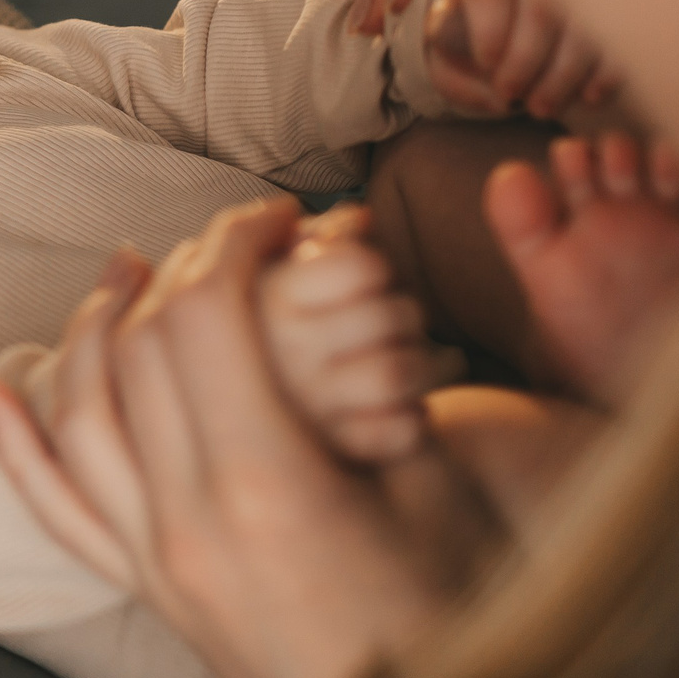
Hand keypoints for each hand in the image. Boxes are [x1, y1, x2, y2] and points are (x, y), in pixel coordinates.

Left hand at [0, 200, 492, 677]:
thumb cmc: (466, 626)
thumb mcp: (439, 491)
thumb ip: (376, 395)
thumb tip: (336, 306)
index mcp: (268, 487)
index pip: (208, 316)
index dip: (239, 242)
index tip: (285, 217)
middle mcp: (190, 522)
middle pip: (143, 348)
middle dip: (186, 267)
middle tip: (238, 237)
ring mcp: (160, 563)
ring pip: (83, 415)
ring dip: (93, 326)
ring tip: (127, 268)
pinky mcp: (153, 594)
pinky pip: (59, 513)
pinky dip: (14, 445)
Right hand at [260, 206, 460, 464]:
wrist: (258, 441)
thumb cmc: (282, 330)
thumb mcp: (280, 274)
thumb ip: (315, 240)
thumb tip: (360, 220)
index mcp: (261, 300)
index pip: (364, 265)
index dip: (372, 267)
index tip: (363, 278)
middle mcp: (276, 358)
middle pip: (392, 314)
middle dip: (404, 316)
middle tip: (392, 324)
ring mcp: (305, 412)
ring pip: (401, 371)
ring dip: (420, 365)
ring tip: (405, 363)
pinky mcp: (338, 457)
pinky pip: (404, 429)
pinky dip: (413, 419)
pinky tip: (397, 411)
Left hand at [422, 0, 622, 119]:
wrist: (514, 54)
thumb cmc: (475, 56)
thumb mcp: (447, 60)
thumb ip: (448, 66)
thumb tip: (488, 90)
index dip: (488, 25)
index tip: (487, 64)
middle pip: (541, 5)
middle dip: (525, 61)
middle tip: (511, 94)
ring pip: (583, 24)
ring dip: (563, 75)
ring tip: (540, 107)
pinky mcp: (618, 6)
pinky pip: (624, 35)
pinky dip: (607, 72)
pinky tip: (589, 96)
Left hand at [484, 133, 678, 406]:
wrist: (643, 388)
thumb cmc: (591, 336)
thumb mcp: (548, 280)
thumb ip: (522, 226)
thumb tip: (510, 171)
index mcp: (580, 220)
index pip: (575, 160)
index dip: (573, 155)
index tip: (574, 168)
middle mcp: (624, 217)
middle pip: (622, 154)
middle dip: (618, 151)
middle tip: (618, 178)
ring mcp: (671, 231)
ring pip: (671, 169)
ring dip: (665, 163)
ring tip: (661, 184)